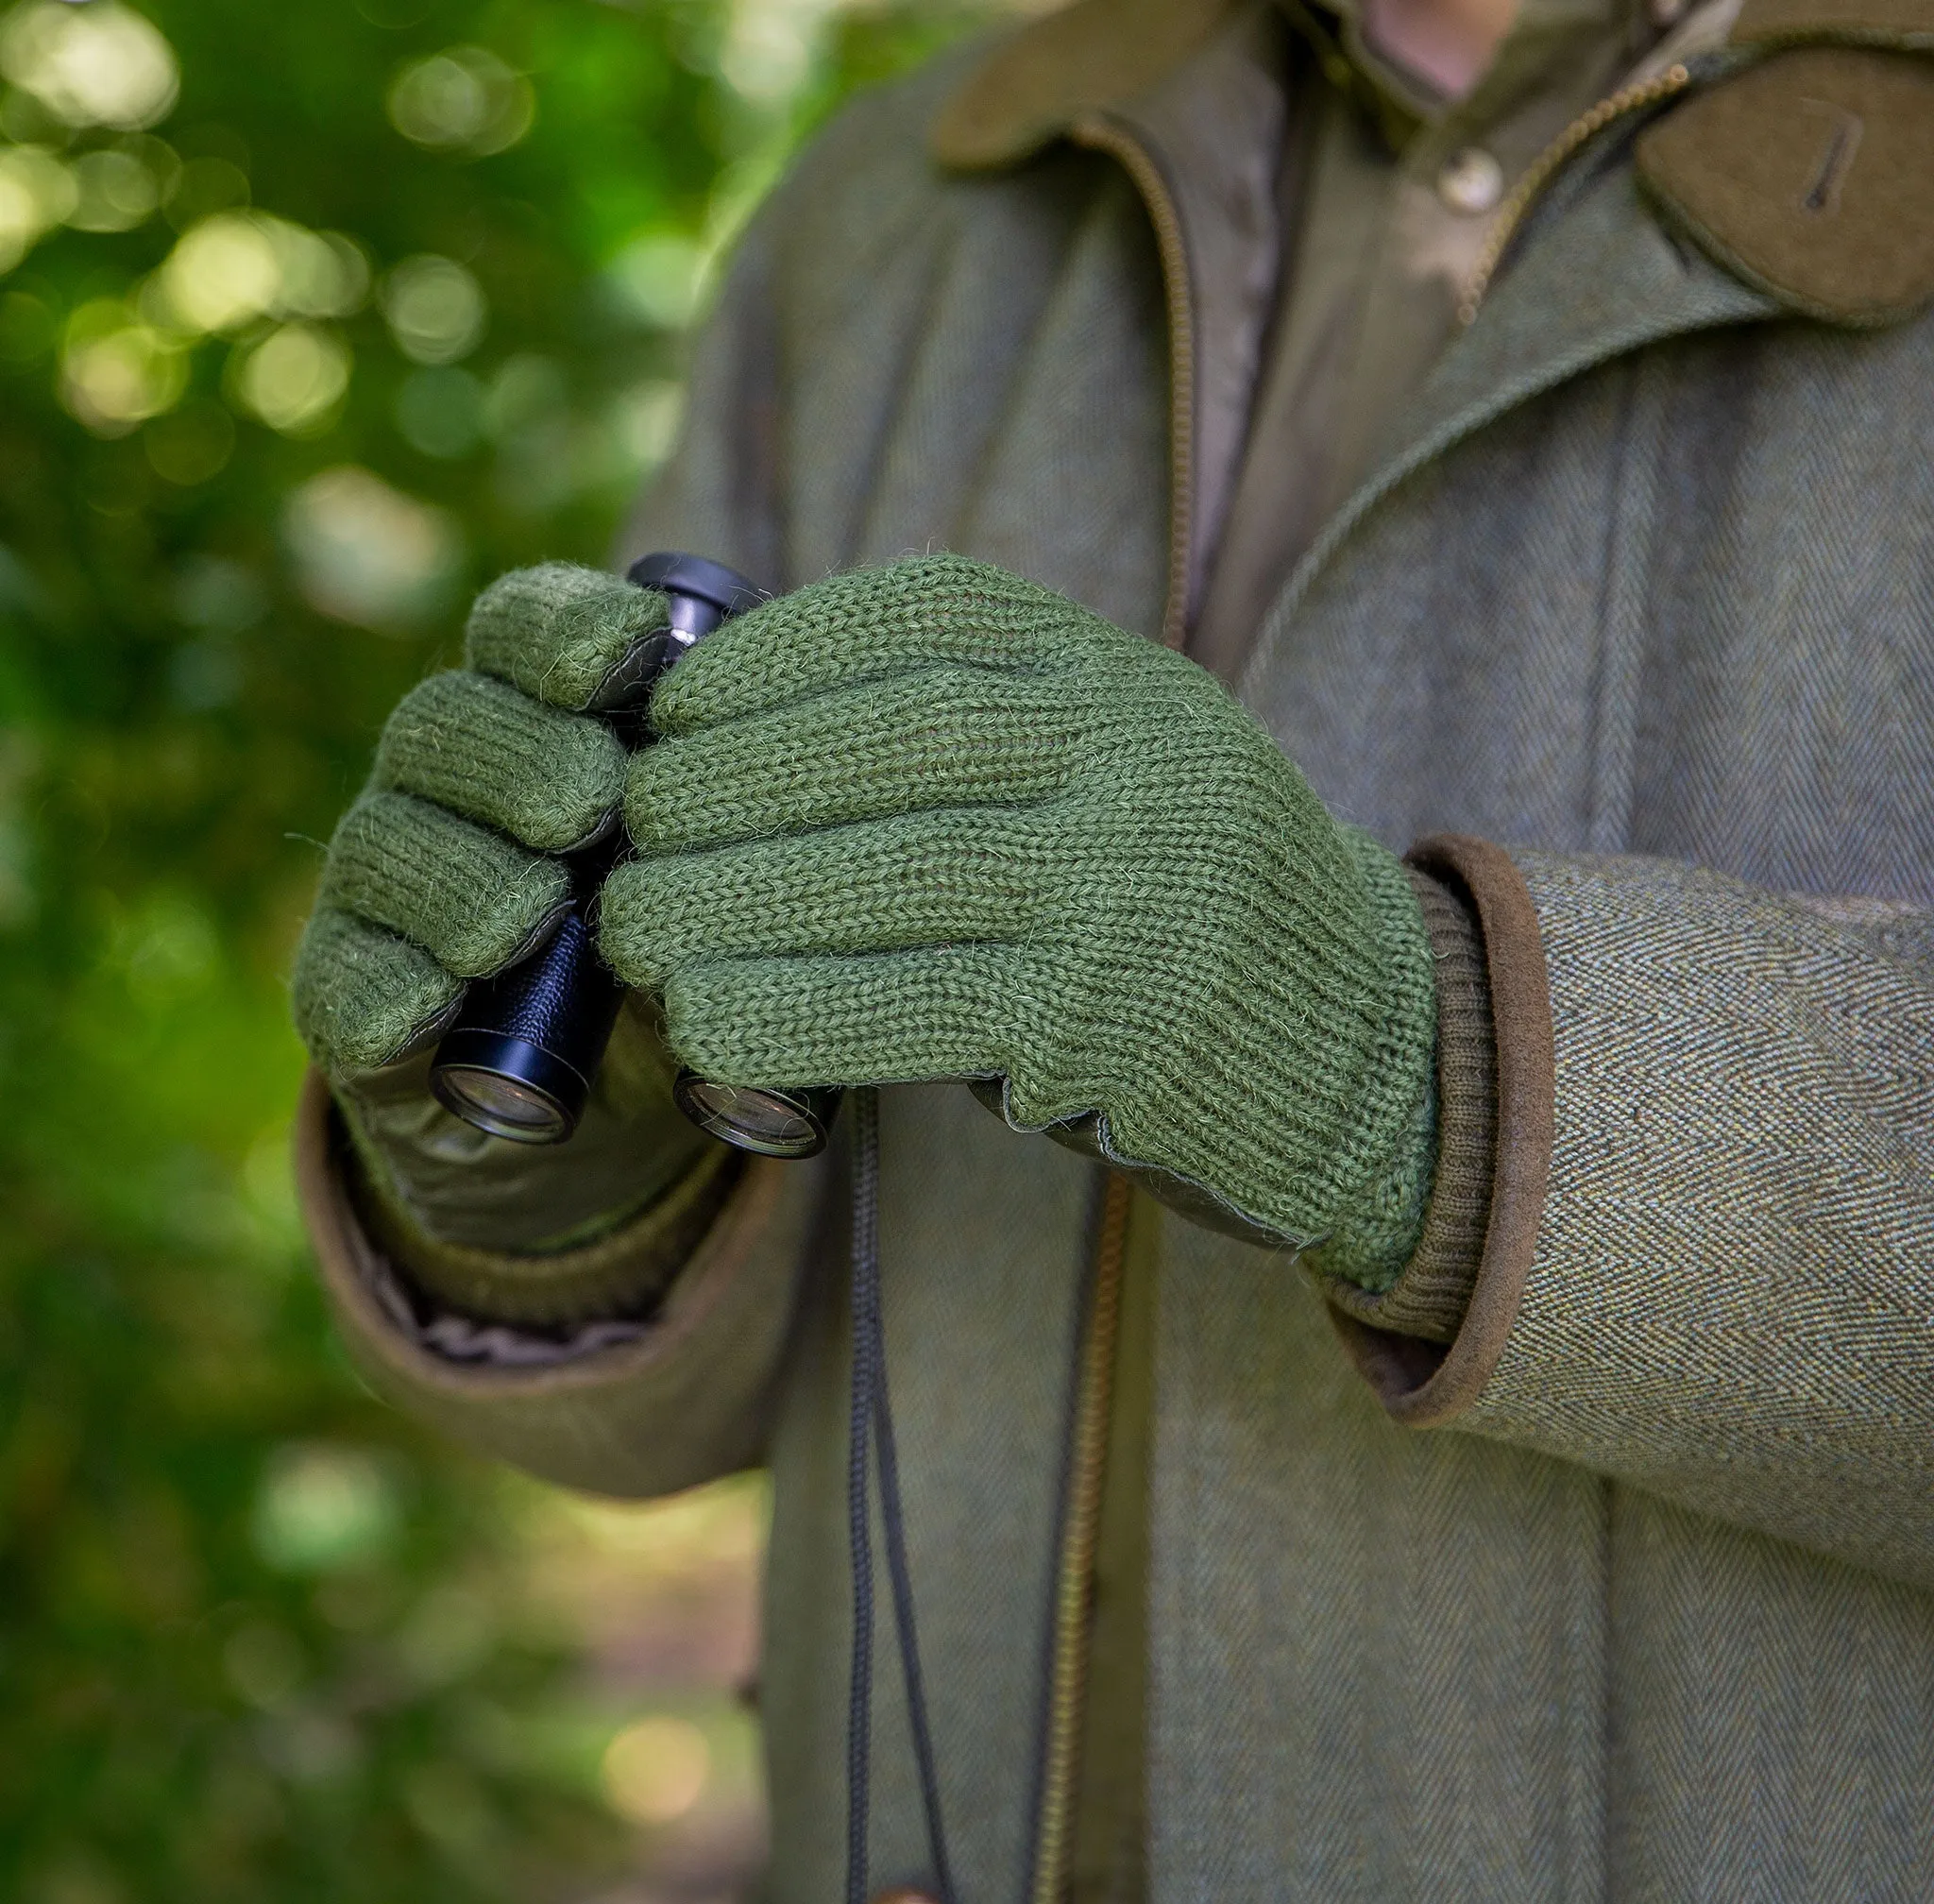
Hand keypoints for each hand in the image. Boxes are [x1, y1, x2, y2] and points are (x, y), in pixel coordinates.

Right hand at [291, 564, 715, 1257]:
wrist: (609, 1115)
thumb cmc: (688, 961)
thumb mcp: (731, 891)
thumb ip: (744, 838)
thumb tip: (790, 798)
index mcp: (538, 723)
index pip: (520, 634)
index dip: (562, 628)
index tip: (632, 653)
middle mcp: (445, 789)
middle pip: (444, 724)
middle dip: (516, 756)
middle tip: (589, 805)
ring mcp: (383, 890)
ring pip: (380, 844)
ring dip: (458, 874)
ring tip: (527, 919)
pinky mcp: (349, 998)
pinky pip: (337, 979)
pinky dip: (383, 988)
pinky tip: (431, 1005)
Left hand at [601, 553, 1438, 1266]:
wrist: (1374, 1041)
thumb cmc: (1189, 902)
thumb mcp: (1117, 764)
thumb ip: (982, 734)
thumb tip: (733, 748)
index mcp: (1123, 672)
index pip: (924, 614)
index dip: (770, 657)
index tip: (666, 710)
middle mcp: (1138, 753)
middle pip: (894, 737)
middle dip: (725, 780)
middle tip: (621, 830)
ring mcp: (1136, 882)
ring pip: (894, 869)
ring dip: (731, 900)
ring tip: (630, 929)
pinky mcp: (1117, 1020)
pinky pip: (922, 1005)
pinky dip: (794, 1011)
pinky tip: (707, 1024)